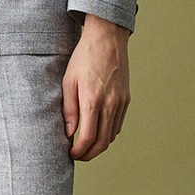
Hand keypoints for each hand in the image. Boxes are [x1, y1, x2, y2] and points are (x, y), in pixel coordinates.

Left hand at [62, 15, 130, 160]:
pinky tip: (98, 132)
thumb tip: (69, 133)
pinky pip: (118, 124)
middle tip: (78, 156)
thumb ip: (69, 109)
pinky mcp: (126, 99)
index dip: (79, 151)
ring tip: (85, 146)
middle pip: (102, 142)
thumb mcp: (68, 81)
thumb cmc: (84, 58)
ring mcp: (121, 103)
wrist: (107, 39)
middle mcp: (110, 104)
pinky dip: (108, 134)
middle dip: (89, 154)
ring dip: (99, 145)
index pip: (88, 137)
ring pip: (112, 135)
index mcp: (93, 100)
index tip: (70, 154)